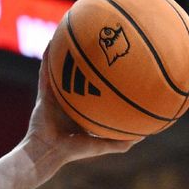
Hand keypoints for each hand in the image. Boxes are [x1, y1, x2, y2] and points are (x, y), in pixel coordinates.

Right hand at [24, 47, 140, 162]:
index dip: (102, 82)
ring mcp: (56, 97)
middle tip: (98, 47)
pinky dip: (47, 58)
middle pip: (79, 78)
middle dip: (86, 64)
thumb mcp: (102, 145)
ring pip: (61, 72)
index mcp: (81, 112)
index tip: (115, 69)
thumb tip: (143, 136)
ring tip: (72, 36)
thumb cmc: (74, 151)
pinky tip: (51, 43)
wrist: (49, 152)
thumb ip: (120, 142)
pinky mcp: (44, 94)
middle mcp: (69, 102)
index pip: (93, 94)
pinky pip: (45, 73)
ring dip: (65, 55)